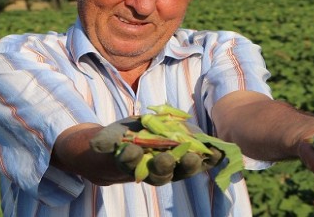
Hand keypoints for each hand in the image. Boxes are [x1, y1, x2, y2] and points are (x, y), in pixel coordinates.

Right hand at [89, 116, 223, 185]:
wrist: (136, 143)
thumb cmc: (116, 142)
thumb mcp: (107, 141)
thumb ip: (103, 143)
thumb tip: (95, 145)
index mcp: (133, 167)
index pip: (132, 165)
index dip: (131, 158)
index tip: (130, 151)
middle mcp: (154, 171)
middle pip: (160, 172)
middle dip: (164, 165)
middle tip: (166, 158)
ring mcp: (172, 165)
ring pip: (182, 169)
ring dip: (190, 163)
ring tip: (198, 157)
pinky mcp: (187, 156)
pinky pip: (199, 160)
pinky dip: (209, 157)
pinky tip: (218, 152)